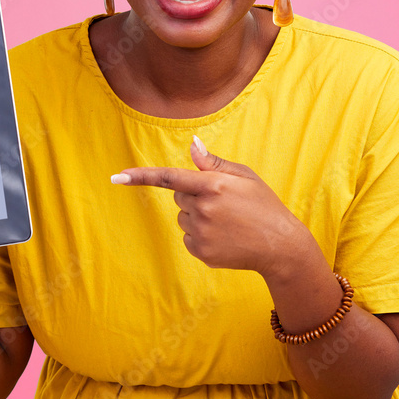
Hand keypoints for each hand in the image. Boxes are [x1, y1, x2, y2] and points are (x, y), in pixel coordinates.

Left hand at [110, 136, 307, 275]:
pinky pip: (188, 238)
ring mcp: (202, 233)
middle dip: (194, 196)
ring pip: (183, 218)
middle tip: (224, 204)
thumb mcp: (244, 177)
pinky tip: (224, 238)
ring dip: (198, 217)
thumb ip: (213, 163)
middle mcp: (204, 209)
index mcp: (213, 185)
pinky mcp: (201, 252)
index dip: (141, 176)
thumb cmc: (263, 205)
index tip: (117, 177)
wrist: (280, 245)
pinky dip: (201, 236)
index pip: (170, 178)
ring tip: (227, 222)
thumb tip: (192, 145)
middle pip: (179, 197)